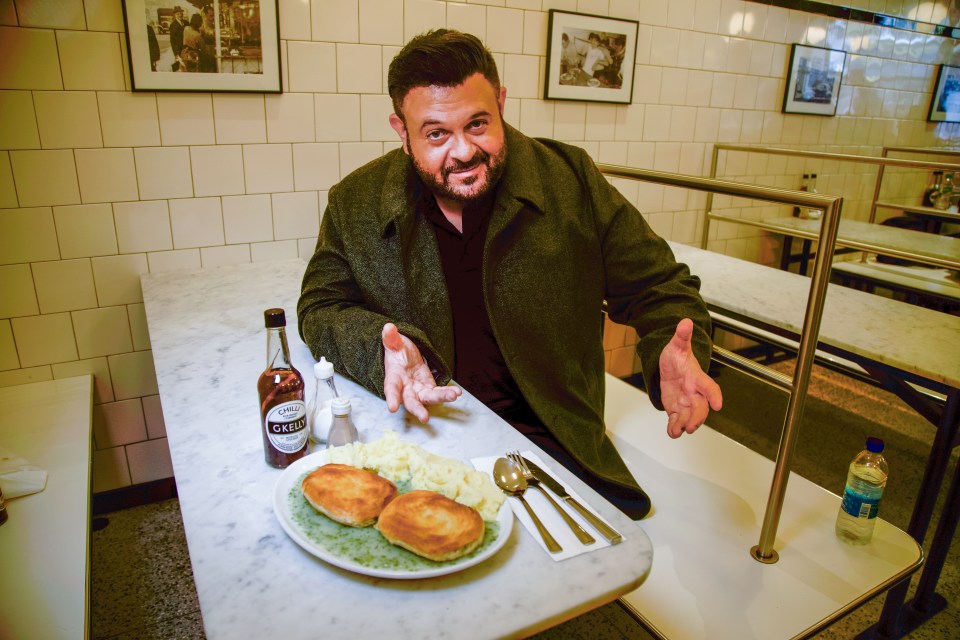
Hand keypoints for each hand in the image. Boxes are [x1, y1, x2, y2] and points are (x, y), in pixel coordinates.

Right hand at [382, 323, 461, 422]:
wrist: (405, 355)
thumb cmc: (397, 351)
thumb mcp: (394, 343)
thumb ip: (391, 338)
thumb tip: (388, 327)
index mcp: (394, 377)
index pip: (391, 388)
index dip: (391, 398)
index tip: (392, 407)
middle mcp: (405, 388)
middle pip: (410, 401)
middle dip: (417, 409)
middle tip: (424, 417)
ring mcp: (418, 390)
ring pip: (428, 398)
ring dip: (441, 398)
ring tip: (453, 396)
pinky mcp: (429, 388)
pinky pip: (438, 392)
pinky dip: (447, 392)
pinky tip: (457, 392)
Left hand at [658, 318, 722, 438]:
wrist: (669, 366)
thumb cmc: (677, 356)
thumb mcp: (677, 345)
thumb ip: (682, 336)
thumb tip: (686, 322)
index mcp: (697, 377)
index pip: (709, 386)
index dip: (713, 395)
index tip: (718, 404)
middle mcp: (694, 393)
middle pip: (700, 408)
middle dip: (697, 417)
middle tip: (690, 426)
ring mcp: (685, 402)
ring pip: (689, 417)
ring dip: (684, 424)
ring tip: (677, 431)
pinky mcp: (676, 409)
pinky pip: (677, 420)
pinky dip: (675, 427)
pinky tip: (672, 432)